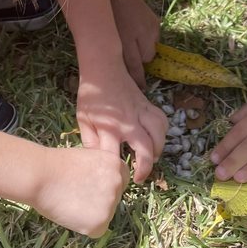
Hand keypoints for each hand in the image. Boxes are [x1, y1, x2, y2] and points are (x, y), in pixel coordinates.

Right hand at [32, 147, 128, 236]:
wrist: (40, 176)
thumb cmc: (56, 165)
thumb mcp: (88, 158)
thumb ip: (102, 171)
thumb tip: (104, 187)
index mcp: (117, 165)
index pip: (120, 181)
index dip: (104, 185)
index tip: (90, 187)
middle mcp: (118, 183)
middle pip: (114, 199)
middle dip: (99, 200)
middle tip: (77, 196)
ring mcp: (111, 203)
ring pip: (104, 215)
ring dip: (91, 214)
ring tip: (70, 203)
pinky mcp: (101, 222)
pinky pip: (96, 230)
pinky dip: (84, 227)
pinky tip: (70, 214)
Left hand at [77, 67, 167, 182]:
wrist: (102, 68)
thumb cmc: (90, 96)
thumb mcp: (83, 120)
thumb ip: (90, 142)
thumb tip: (96, 162)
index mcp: (109, 127)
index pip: (114, 155)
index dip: (116, 171)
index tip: (115, 179)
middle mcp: (128, 121)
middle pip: (145, 147)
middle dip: (146, 166)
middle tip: (140, 177)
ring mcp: (140, 112)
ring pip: (159, 133)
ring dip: (158, 149)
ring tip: (151, 158)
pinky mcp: (148, 104)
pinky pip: (162, 120)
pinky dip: (162, 132)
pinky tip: (156, 139)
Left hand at [108, 0, 159, 87]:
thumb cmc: (108, 19)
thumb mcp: (106, 38)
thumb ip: (113, 56)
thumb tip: (118, 74)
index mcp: (124, 43)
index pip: (134, 68)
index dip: (138, 81)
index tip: (140, 90)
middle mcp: (140, 38)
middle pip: (145, 60)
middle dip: (139, 62)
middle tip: (131, 55)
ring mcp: (150, 31)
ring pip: (150, 51)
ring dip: (143, 50)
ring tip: (134, 39)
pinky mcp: (156, 25)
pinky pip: (154, 40)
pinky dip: (148, 39)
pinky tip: (139, 30)